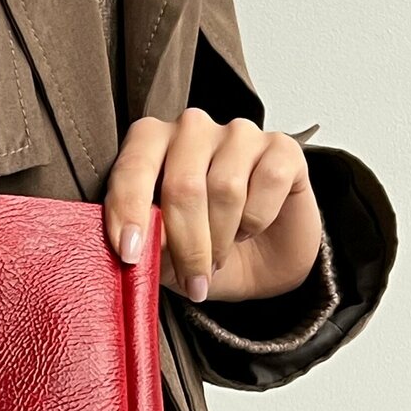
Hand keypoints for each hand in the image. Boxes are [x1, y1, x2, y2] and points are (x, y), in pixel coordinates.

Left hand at [103, 110, 322, 303]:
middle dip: (187, 244)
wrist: (263, 261)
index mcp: (151, 143)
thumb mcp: (164, 256)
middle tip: (192, 282)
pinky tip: (251, 228)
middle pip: (184, 185)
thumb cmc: (204, 248)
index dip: (128, 211)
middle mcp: (193, 129)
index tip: (130, 254)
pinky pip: (269, 182)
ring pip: (226, 189)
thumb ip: (147, 243)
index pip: (132, 167)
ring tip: (219, 258)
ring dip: (222, 238)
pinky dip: (259, 219)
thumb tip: (139, 245)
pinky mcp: (281, 146)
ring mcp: (239, 133)